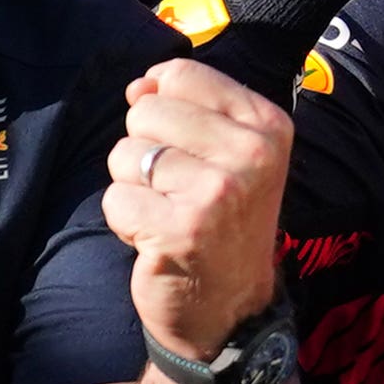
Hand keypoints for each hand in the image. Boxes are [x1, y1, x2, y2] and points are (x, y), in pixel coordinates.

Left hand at [106, 58, 293, 364]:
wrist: (229, 309)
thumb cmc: (221, 221)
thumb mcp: (225, 153)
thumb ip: (184, 107)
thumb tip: (139, 85)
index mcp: (267, 124)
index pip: (181, 74)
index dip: (164, 110)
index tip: (188, 150)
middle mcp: (252, 153)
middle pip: (146, 112)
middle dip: (144, 151)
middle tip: (176, 190)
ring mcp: (220, 192)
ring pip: (125, 155)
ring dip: (133, 188)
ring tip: (167, 214)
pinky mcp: (183, 228)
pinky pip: (115, 199)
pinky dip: (125, 221)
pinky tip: (156, 238)